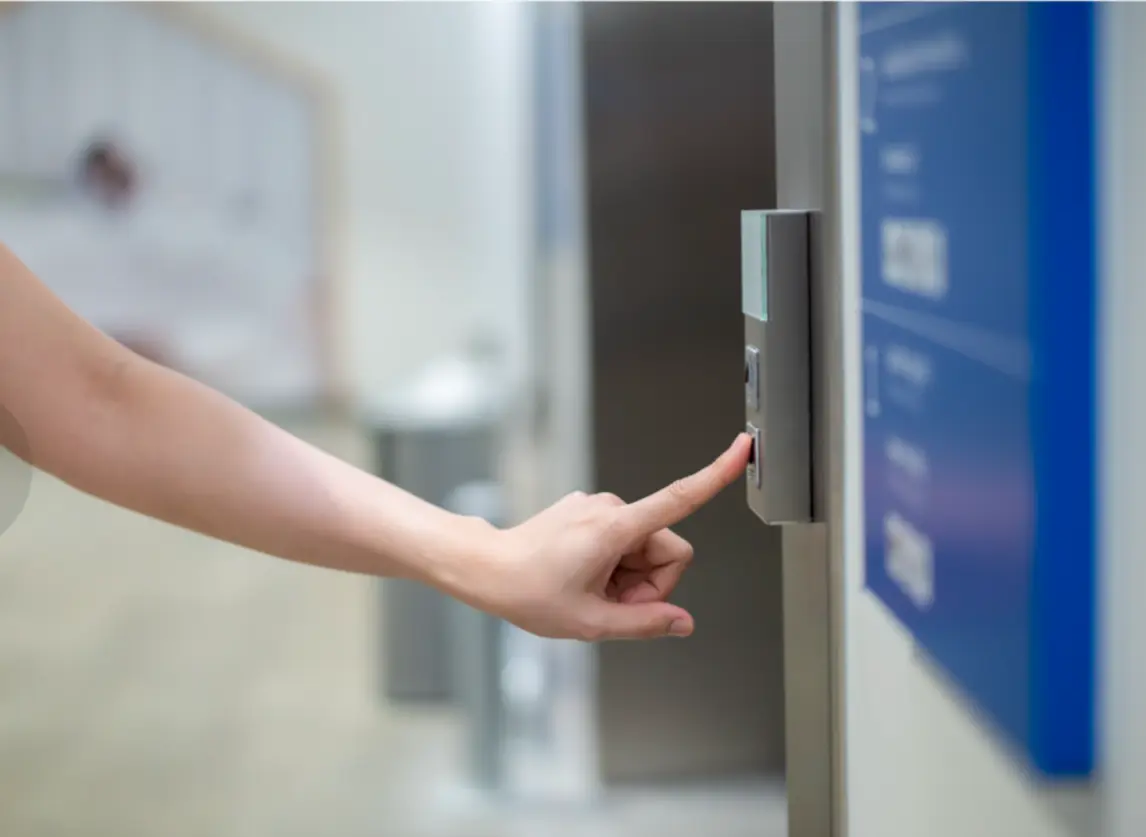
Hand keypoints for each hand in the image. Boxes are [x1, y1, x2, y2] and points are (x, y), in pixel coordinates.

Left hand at [468, 434, 752, 640]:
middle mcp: (611, 509)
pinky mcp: (589, 512)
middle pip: (666, 549)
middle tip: (612, 606)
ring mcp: (598, 508)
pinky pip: (622, 542)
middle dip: (650, 584)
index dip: (716, 475)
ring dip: (629, 578)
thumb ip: (645, 624)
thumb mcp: (590, 623)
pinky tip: (582, 578)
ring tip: (591, 593)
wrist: (485, 569)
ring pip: (644, 549)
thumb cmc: (527, 592)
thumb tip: (683, 623)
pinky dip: (613, 567)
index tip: (743, 448)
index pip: (679, 498)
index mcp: (616, 529)